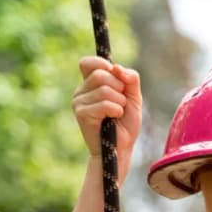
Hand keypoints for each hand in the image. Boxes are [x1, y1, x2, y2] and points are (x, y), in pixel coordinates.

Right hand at [73, 57, 142, 181]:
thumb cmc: (125, 124)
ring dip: (119, 103)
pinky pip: (104, 104)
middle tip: (120, 103)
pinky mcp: (81, 114)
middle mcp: (81, 91)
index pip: (87, 63)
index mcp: (90, 84)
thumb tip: (116, 67)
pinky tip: (113, 120)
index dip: (101, 64)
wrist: (121, 148)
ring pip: (104, 89)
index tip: (114, 75)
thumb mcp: (133, 97)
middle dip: (119, 88)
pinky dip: (116, 111)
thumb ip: (130, 79)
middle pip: (101, 74)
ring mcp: (78, 102)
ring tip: (117, 114)